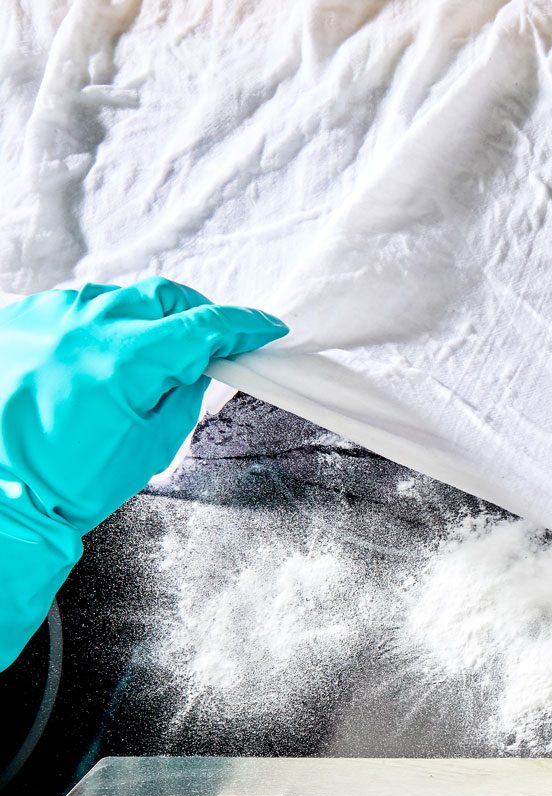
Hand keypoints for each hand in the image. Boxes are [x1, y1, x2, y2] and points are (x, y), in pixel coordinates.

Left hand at [1, 277, 285, 666]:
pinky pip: (70, 307)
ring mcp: (48, 317)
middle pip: (163, 296)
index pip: (206, 326)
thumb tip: (198, 367)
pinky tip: (92, 358)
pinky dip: (93, 325)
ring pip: (115, 297)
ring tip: (141, 358)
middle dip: (193, 315)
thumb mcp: (151, 444)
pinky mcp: (17, 320)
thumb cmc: (68, 481)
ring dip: (141, 319)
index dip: (244, 326)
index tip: (264, 330)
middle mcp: (87, 325)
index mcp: (129, 358)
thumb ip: (183, 395)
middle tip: (206, 344)